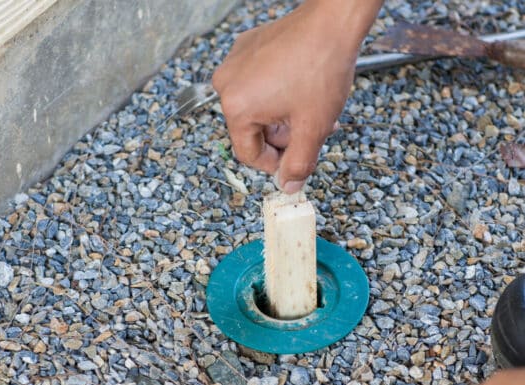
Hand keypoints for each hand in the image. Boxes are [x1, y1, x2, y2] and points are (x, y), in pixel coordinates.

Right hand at [212, 0, 381, 192]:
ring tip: (309, 111)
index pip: (248, 153)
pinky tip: (300, 90)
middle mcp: (227, 84)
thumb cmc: (321, 68)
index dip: (273, 164)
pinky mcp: (247, 48)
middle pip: (252, 130)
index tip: (292, 162)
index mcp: (236, 107)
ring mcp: (235, 63)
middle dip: (281, 137)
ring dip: (282, 117)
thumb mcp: (312, 128)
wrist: (333, 21)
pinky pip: (257, 84)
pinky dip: (277, 93)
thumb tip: (287, 185)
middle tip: (307, 133)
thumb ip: (298, 164)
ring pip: (257, 108)